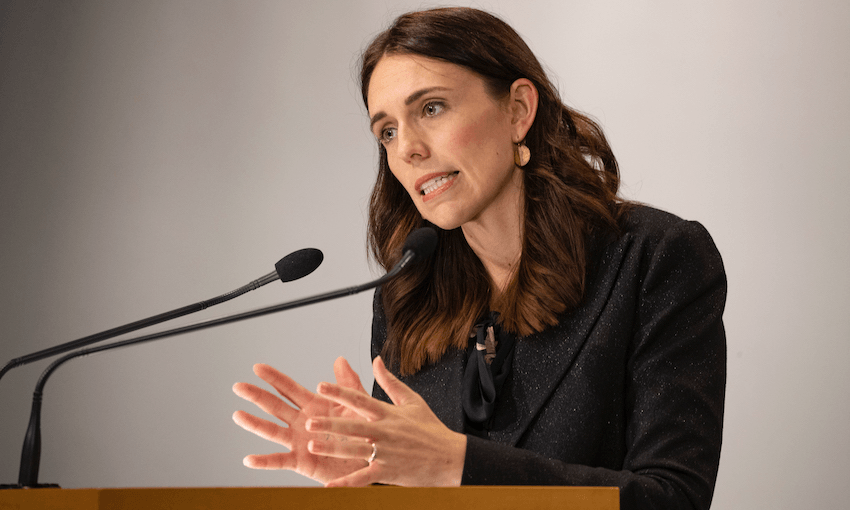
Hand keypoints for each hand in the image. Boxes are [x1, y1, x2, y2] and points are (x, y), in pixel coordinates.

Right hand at [232, 357, 369, 483]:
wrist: (371, 458)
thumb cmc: (362, 431)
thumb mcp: (357, 403)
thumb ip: (347, 383)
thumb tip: (341, 360)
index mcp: (313, 406)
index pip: (289, 388)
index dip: (274, 378)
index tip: (258, 367)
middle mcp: (301, 422)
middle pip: (274, 406)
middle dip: (256, 395)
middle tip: (239, 386)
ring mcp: (299, 441)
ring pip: (272, 431)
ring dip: (254, 424)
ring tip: (238, 415)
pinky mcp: (302, 461)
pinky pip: (280, 461)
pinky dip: (264, 461)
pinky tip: (249, 459)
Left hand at [304, 356, 466, 486]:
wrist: (451, 458)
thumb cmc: (430, 429)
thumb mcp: (412, 401)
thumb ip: (390, 382)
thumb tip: (376, 361)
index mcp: (388, 414)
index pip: (360, 399)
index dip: (339, 392)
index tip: (320, 386)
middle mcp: (385, 432)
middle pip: (352, 427)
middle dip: (329, 424)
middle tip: (309, 422)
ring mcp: (386, 453)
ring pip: (355, 451)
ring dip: (333, 449)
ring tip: (312, 445)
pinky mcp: (389, 472)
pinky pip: (364, 478)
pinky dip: (346, 484)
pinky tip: (330, 486)